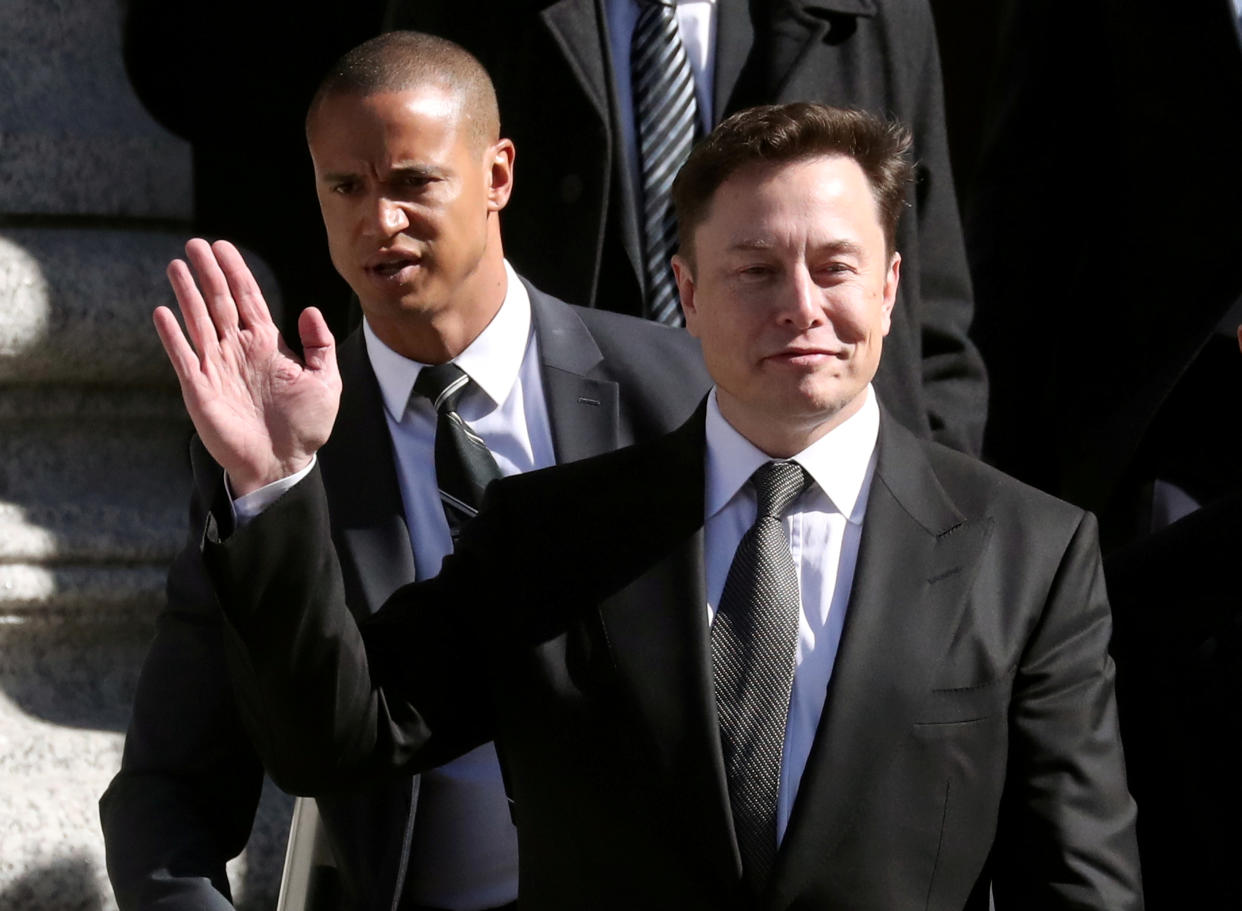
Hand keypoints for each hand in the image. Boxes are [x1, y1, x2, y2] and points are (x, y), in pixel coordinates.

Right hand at [154, 238, 340, 495]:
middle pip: (219, 302)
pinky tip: (162, 311)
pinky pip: (183, 356)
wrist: (283, 464)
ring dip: (187, 293)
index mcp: (267, 344)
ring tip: (176, 265)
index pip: (248, 299)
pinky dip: (173, 335)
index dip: (236, 272)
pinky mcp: (200, 388)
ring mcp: (217, 367)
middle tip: (195, 244)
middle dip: (208, 273)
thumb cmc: (306, 426)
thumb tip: (308, 310)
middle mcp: (239, 350)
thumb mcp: (326, 382)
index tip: (223, 247)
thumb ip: (320, 345)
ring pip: (199, 321)